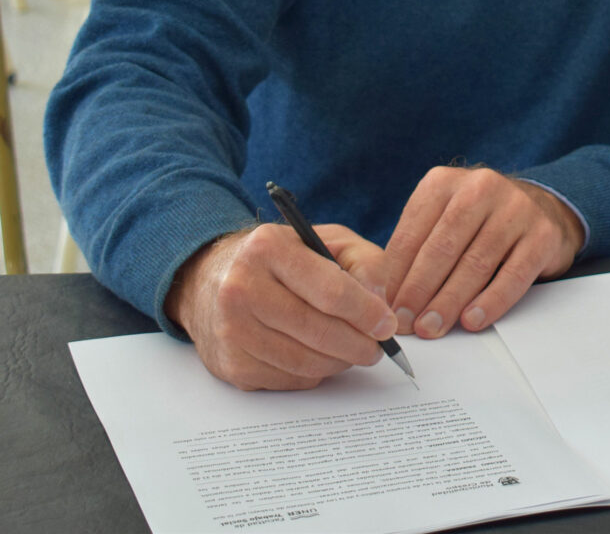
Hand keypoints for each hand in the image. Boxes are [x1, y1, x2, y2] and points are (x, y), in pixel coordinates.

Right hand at [164, 223, 397, 390]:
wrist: (212, 278)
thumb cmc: (282, 258)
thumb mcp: (327, 240)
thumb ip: (364, 262)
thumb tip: (380, 305)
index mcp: (268, 248)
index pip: (331, 291)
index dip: (367, 313)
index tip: (387, 325)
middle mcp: (242, 287)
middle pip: (320, 332)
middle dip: (359, 345)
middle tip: (377, 347)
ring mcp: (232, 330)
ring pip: (306, 363)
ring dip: (340, 362)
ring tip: (353, 350)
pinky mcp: (230, 364)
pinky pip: (288, 380)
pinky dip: (314, 373)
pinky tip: (319, 356)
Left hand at [385, 166, 583, 339]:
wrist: (541, 208)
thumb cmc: (478, 222)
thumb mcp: (442, 218)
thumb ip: (416, 248)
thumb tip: (384, 296)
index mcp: (444, 182)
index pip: (412, 233)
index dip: (395, 275)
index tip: (383, 308)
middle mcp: (480, 187)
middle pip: (442, 247)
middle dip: (418, 291)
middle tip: (404, 324)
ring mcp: (515, 208)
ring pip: (476, 262)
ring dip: (449, 301)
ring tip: (432, 328)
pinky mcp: (543, 234)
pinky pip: (513, 274)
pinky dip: (491, 301)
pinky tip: (472, 320)